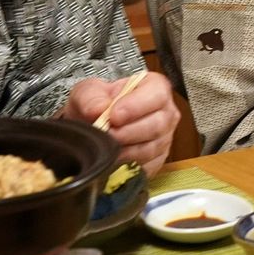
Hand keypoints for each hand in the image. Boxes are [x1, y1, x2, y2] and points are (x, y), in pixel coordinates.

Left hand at [62, 72, 177, 173]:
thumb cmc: (96, 104)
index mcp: (155, 88)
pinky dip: (127, 165)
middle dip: (127, 132)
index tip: (113, 116)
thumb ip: (91, 97)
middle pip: (157, 125)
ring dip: (125, 150)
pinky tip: (113, 159)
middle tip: (106, 134)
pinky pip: (146, 167)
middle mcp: (166, 112)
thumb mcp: (87, 92)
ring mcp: (164, 138)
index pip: (157, 95)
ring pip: (151, 148)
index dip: (136, 106)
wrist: (92, 126)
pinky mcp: (157, 161)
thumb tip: (98, 109)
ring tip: (106, 146)